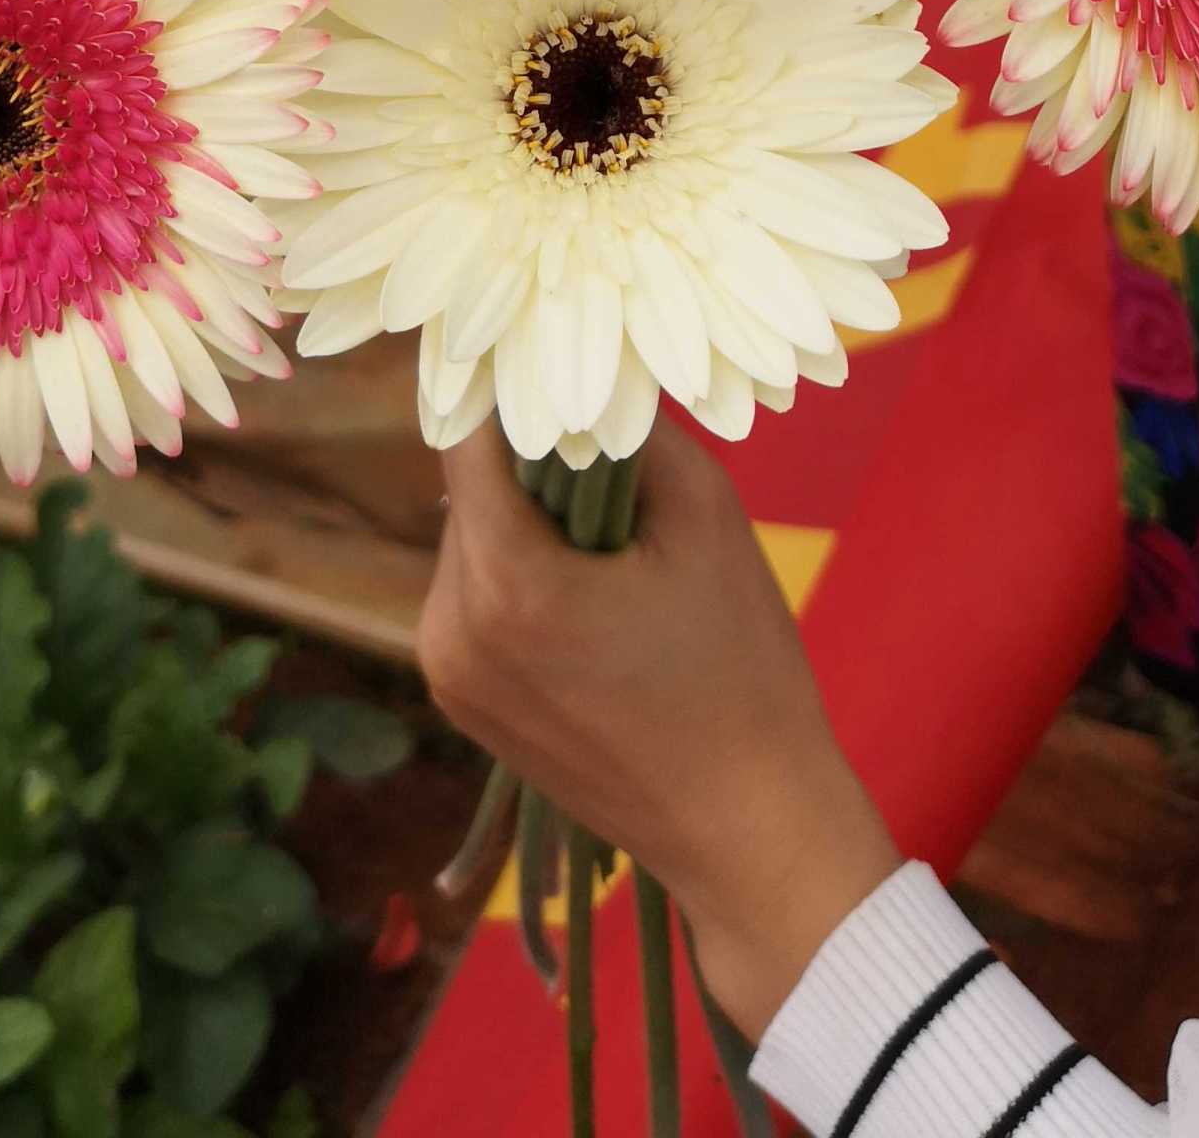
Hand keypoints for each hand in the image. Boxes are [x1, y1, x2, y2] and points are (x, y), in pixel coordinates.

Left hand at [421, 418, 899, 1039]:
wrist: (749, 831)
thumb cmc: (740, 669)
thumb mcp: (706, 516)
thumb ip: (631, 434)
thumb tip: (587, 381)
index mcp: (504, 583)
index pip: (470, 441)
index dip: (512, 396)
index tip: (556, 367)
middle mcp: (449, 630)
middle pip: (472, 495)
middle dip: (533, 470)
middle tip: (613, 470)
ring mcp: (449, 675)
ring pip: (472, 546)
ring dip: (528, 527)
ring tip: (616, 552)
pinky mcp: (463, 706)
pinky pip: (477, 602)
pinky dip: (523, 581)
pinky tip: (597, 605)